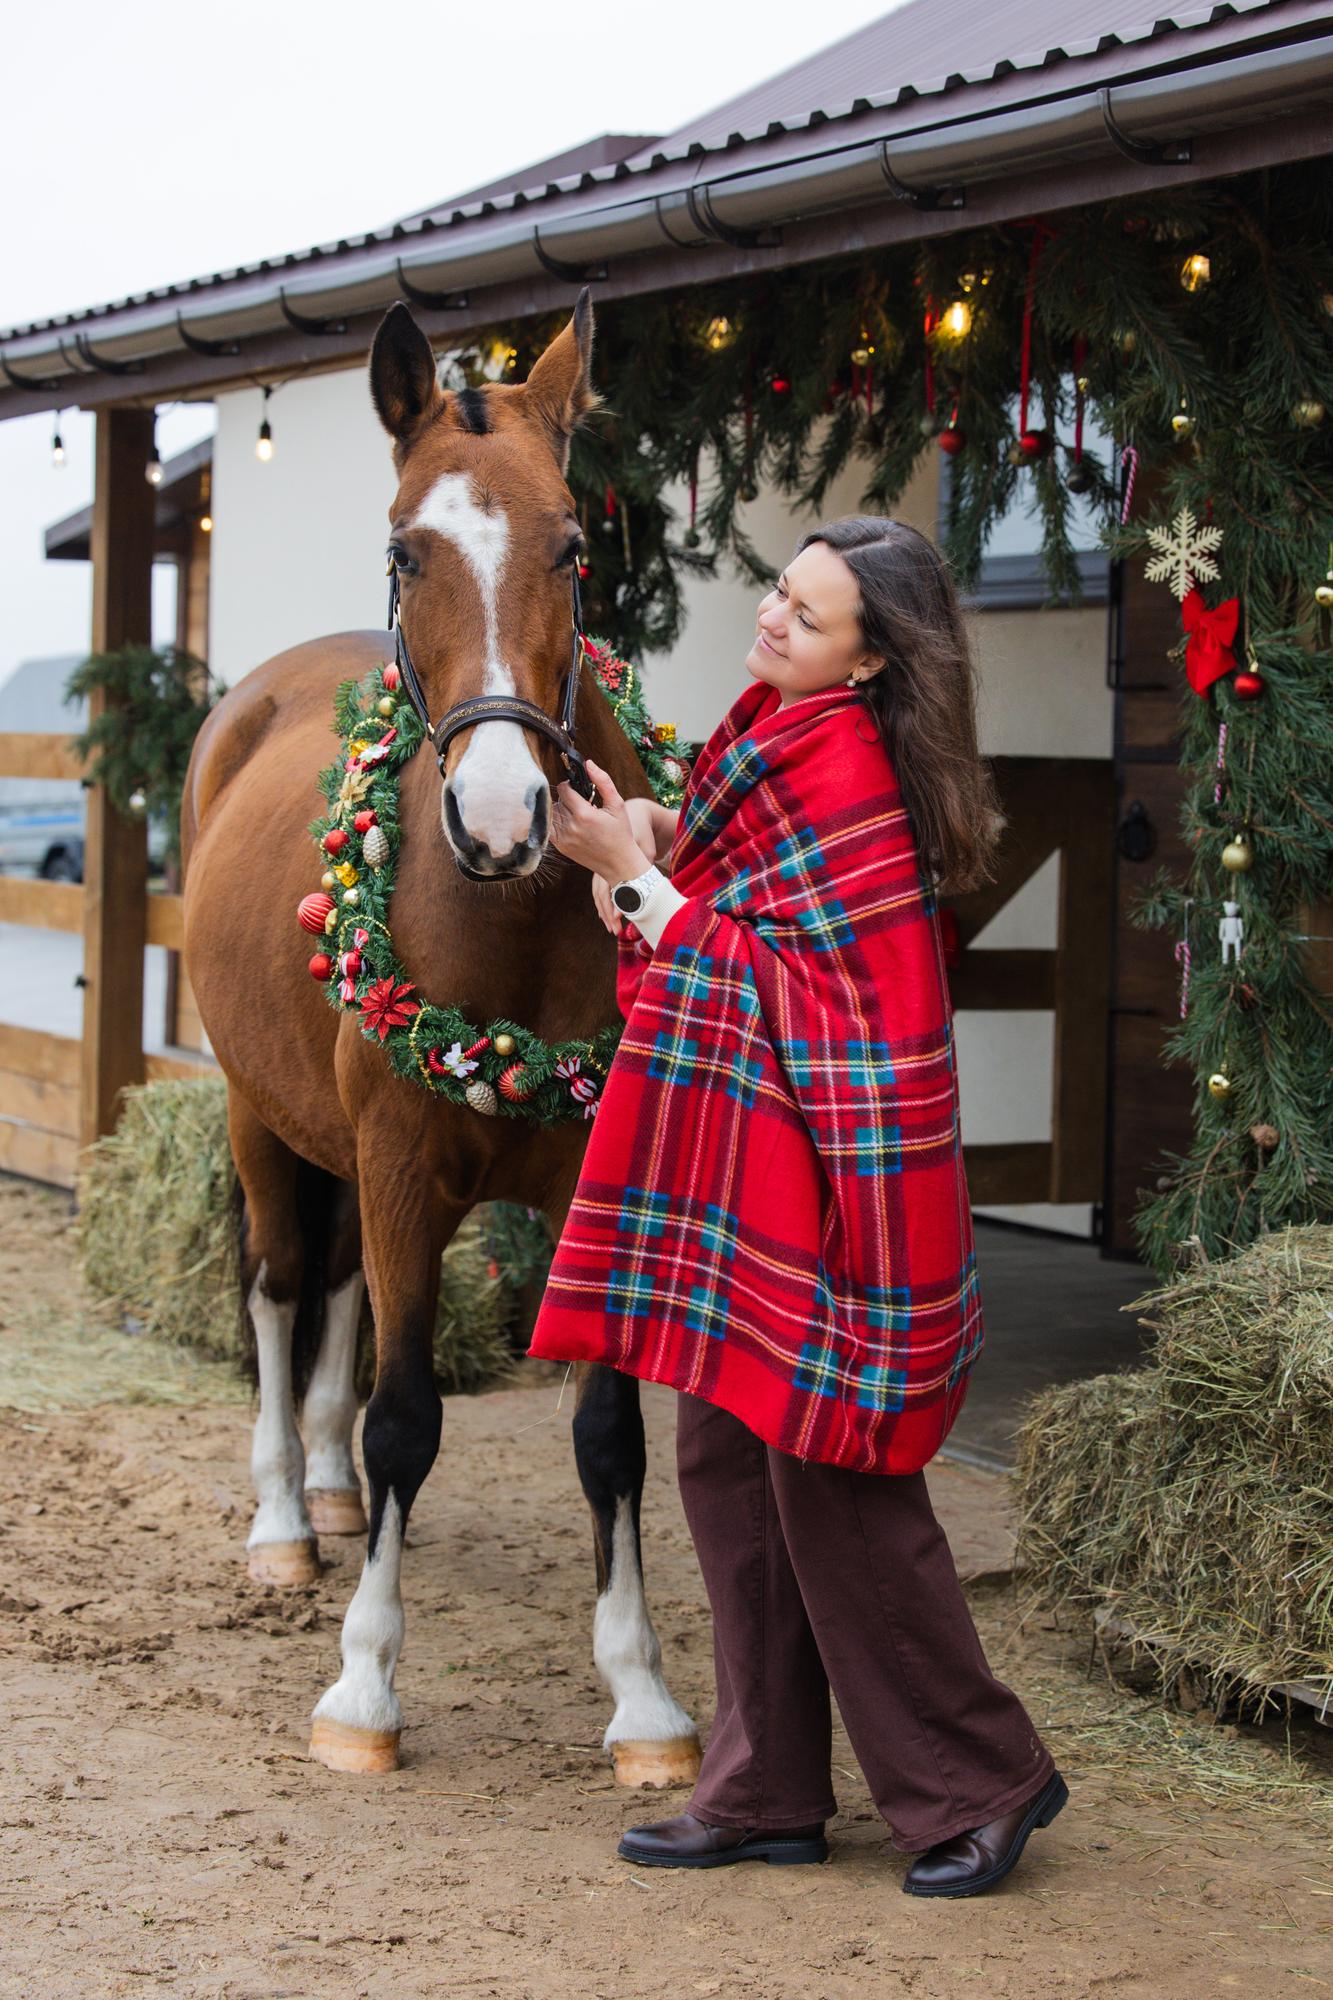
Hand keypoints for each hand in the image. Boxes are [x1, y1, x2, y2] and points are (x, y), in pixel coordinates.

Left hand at [551, 758, 650, 890]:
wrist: (619, 864)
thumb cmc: (621, 834)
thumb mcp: (617, 805)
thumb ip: (603, 781)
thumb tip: (588, 762)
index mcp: (584, 814)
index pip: (564, 789)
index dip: (570, 786)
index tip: (579, 790)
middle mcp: (571, 827)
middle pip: (558, 801)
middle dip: (568, 799)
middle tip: (583, 805)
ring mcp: (563, 839)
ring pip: (553, 813)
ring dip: (562, 811)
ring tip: (579, 816)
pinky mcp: (560, 847)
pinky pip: (550, 827)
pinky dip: (558, 822)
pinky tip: (571, 824)